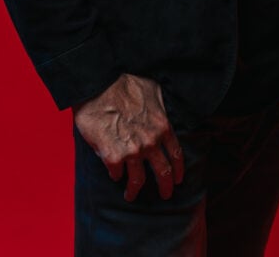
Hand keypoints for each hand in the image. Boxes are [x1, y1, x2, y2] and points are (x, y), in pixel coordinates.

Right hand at [73, 73, 183, 201]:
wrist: (100, 85)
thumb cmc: (125, 83)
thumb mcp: (152, 90)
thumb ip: (160, 105)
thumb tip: (162, 108)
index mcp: (162, 126)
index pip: (176, 154)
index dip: (178, 170)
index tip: (177, 179)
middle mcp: (151, 142)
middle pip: (163, 173)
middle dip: (165, 187)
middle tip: (164, 195)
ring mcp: (132, 152)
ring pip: (138, 180)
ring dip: (135, 190)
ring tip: (131, 195)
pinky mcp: (112, 157)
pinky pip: (116, 174)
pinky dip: (115, 175)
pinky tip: (114, 175)